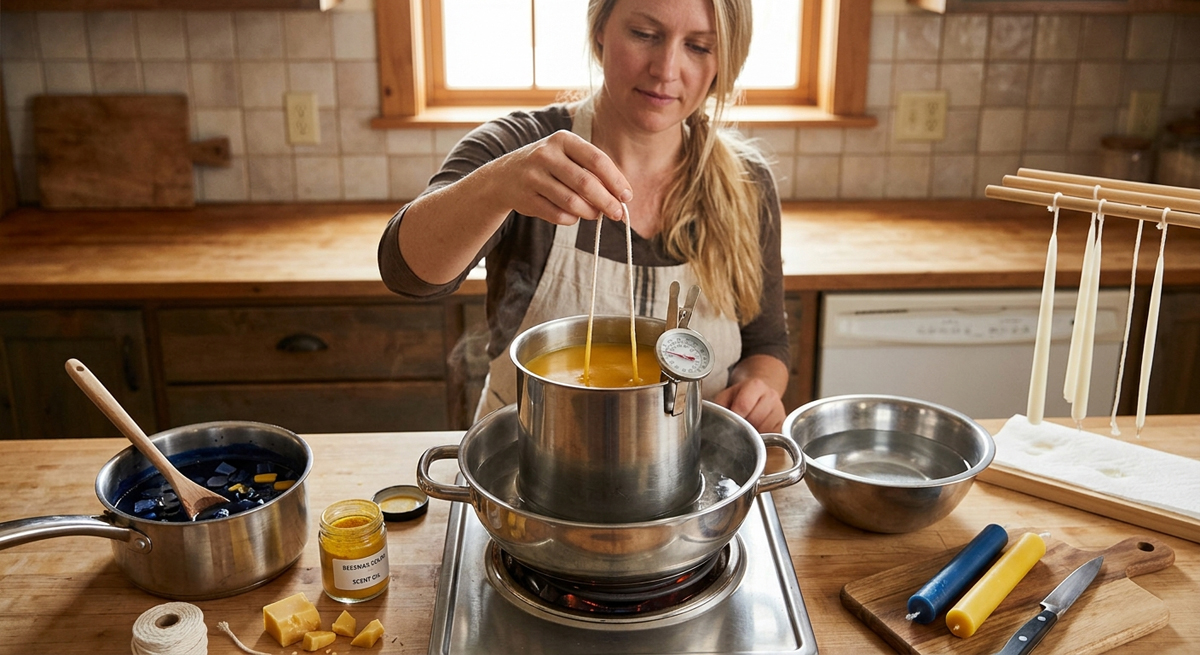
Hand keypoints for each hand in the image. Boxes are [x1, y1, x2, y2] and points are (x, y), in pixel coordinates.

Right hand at [486, 130, 631, 224]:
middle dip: (607, 202)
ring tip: (596, 215)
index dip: (616, 181)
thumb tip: (621, 197)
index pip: (597, 160)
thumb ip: (593, 172)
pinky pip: (557, 215)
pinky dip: (571, 219)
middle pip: (586, 183)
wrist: (504, 176)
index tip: (627, 197)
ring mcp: (533, 177)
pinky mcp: (525, 198)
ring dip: (589, 213)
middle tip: (618, 214)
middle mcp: (546, 155)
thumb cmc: (549, 166)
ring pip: (571, 202)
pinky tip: (573, 216)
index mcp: (563, 140)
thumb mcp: (568, 157)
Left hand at [713, 376, 785, 433]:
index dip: (734, 417)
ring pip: (765, 430)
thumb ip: (719, 407)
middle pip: (755, 420)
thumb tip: (712, 423)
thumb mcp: (726, 396)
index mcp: (755, 385)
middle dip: (744, 428)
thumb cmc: (739, 397)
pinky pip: (774, 437)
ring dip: (754, 435)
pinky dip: (764, 441)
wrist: (761, 393)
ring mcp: (779, 409)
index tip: (728, 424)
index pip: (743, 405)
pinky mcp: (784, 423)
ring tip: (747, 431)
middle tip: (737, 428)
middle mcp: (770, 395)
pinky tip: (757, 436)